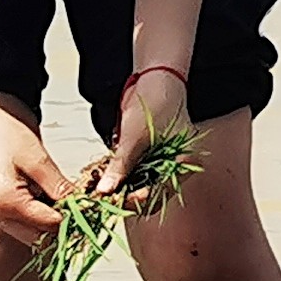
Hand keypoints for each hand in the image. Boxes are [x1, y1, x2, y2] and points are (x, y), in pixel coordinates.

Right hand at [0, 95, 72, 243]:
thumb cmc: (0, 131)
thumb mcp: (36, 157)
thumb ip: (58, 186)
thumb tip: (81, 206)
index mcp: (4, 203)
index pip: (50, 225)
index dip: (75, 217)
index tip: (93, 206)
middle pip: (39, 234)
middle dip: (63, 222)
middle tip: (83, 203)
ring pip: (30, 230)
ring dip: (50, 218)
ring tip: (66, 195)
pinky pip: (20, 219)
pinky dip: (37, 212)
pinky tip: (49, 193)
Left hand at [107, 67, 189, 191]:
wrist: (155, 79)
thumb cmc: (156, 102)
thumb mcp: (136, 137)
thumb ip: (121, 166)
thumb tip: (105, 191)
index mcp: (183, 166)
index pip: (157, 195)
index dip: (133, 201)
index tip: (109, 202)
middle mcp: (173, 169)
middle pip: (146, 195)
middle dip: (122, 197)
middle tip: (99, 197)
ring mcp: (158, 164)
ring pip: (135, 186)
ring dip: (116, 188)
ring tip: (96, 188)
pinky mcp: (144, 159)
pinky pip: (129, 175)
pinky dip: (116, 177)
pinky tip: (101, 177)